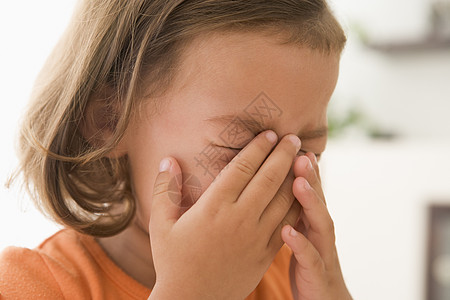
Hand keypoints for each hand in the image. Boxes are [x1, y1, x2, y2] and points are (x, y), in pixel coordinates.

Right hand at [149, 131, 301, 299]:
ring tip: (304, 159)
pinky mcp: (266, 253)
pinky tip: (302, 193)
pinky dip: (297, 205)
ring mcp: (256, 237)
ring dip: (296, 176)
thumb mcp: (161, 225)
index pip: (242, 168)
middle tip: (294, 137)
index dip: (258, 148)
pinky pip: (287, 223)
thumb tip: (168, 159)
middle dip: (283, 154)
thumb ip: (164, 189)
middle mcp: (239, 218)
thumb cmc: (173, 261)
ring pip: (283, 199)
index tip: (270, 134)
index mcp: (213, 207)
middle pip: (268, 178)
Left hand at [281, 152, 351, 299]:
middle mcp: (320, 231)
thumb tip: (277, 181)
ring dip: (311, 202)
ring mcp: (322, 251)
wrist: (323, 298)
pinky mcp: (317, 273)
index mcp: (312, 220)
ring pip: (320, 223)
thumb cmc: (306, 260)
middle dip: (310, 177)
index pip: (308, 190)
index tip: (291, 145)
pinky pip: (310, 257)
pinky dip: (300, 243)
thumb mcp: (300, 229)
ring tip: (298, 183)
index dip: (302, 169)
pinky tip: (287, 231)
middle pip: (316, 200)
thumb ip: (292, 208)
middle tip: (299, 155)